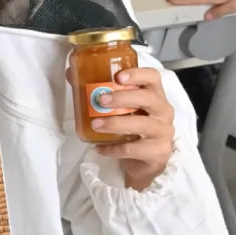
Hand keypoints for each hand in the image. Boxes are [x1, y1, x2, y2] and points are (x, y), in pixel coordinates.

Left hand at [91, 68, 175, 190]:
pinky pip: (133, 149)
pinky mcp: (158, 152)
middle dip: (124, 97)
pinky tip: (99, 148)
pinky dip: (114, 149)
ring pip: (142, 124)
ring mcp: (163, 132)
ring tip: (96, 125)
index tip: (118, 76)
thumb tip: (72, 73)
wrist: (146, 161)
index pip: (153, 77)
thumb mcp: (121, 107)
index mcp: (155, 94)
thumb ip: (100, 90)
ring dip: (116, 123)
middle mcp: (163, 111)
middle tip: (101, 100)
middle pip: (149, 98)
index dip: (138, 74)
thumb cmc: (133, 127)